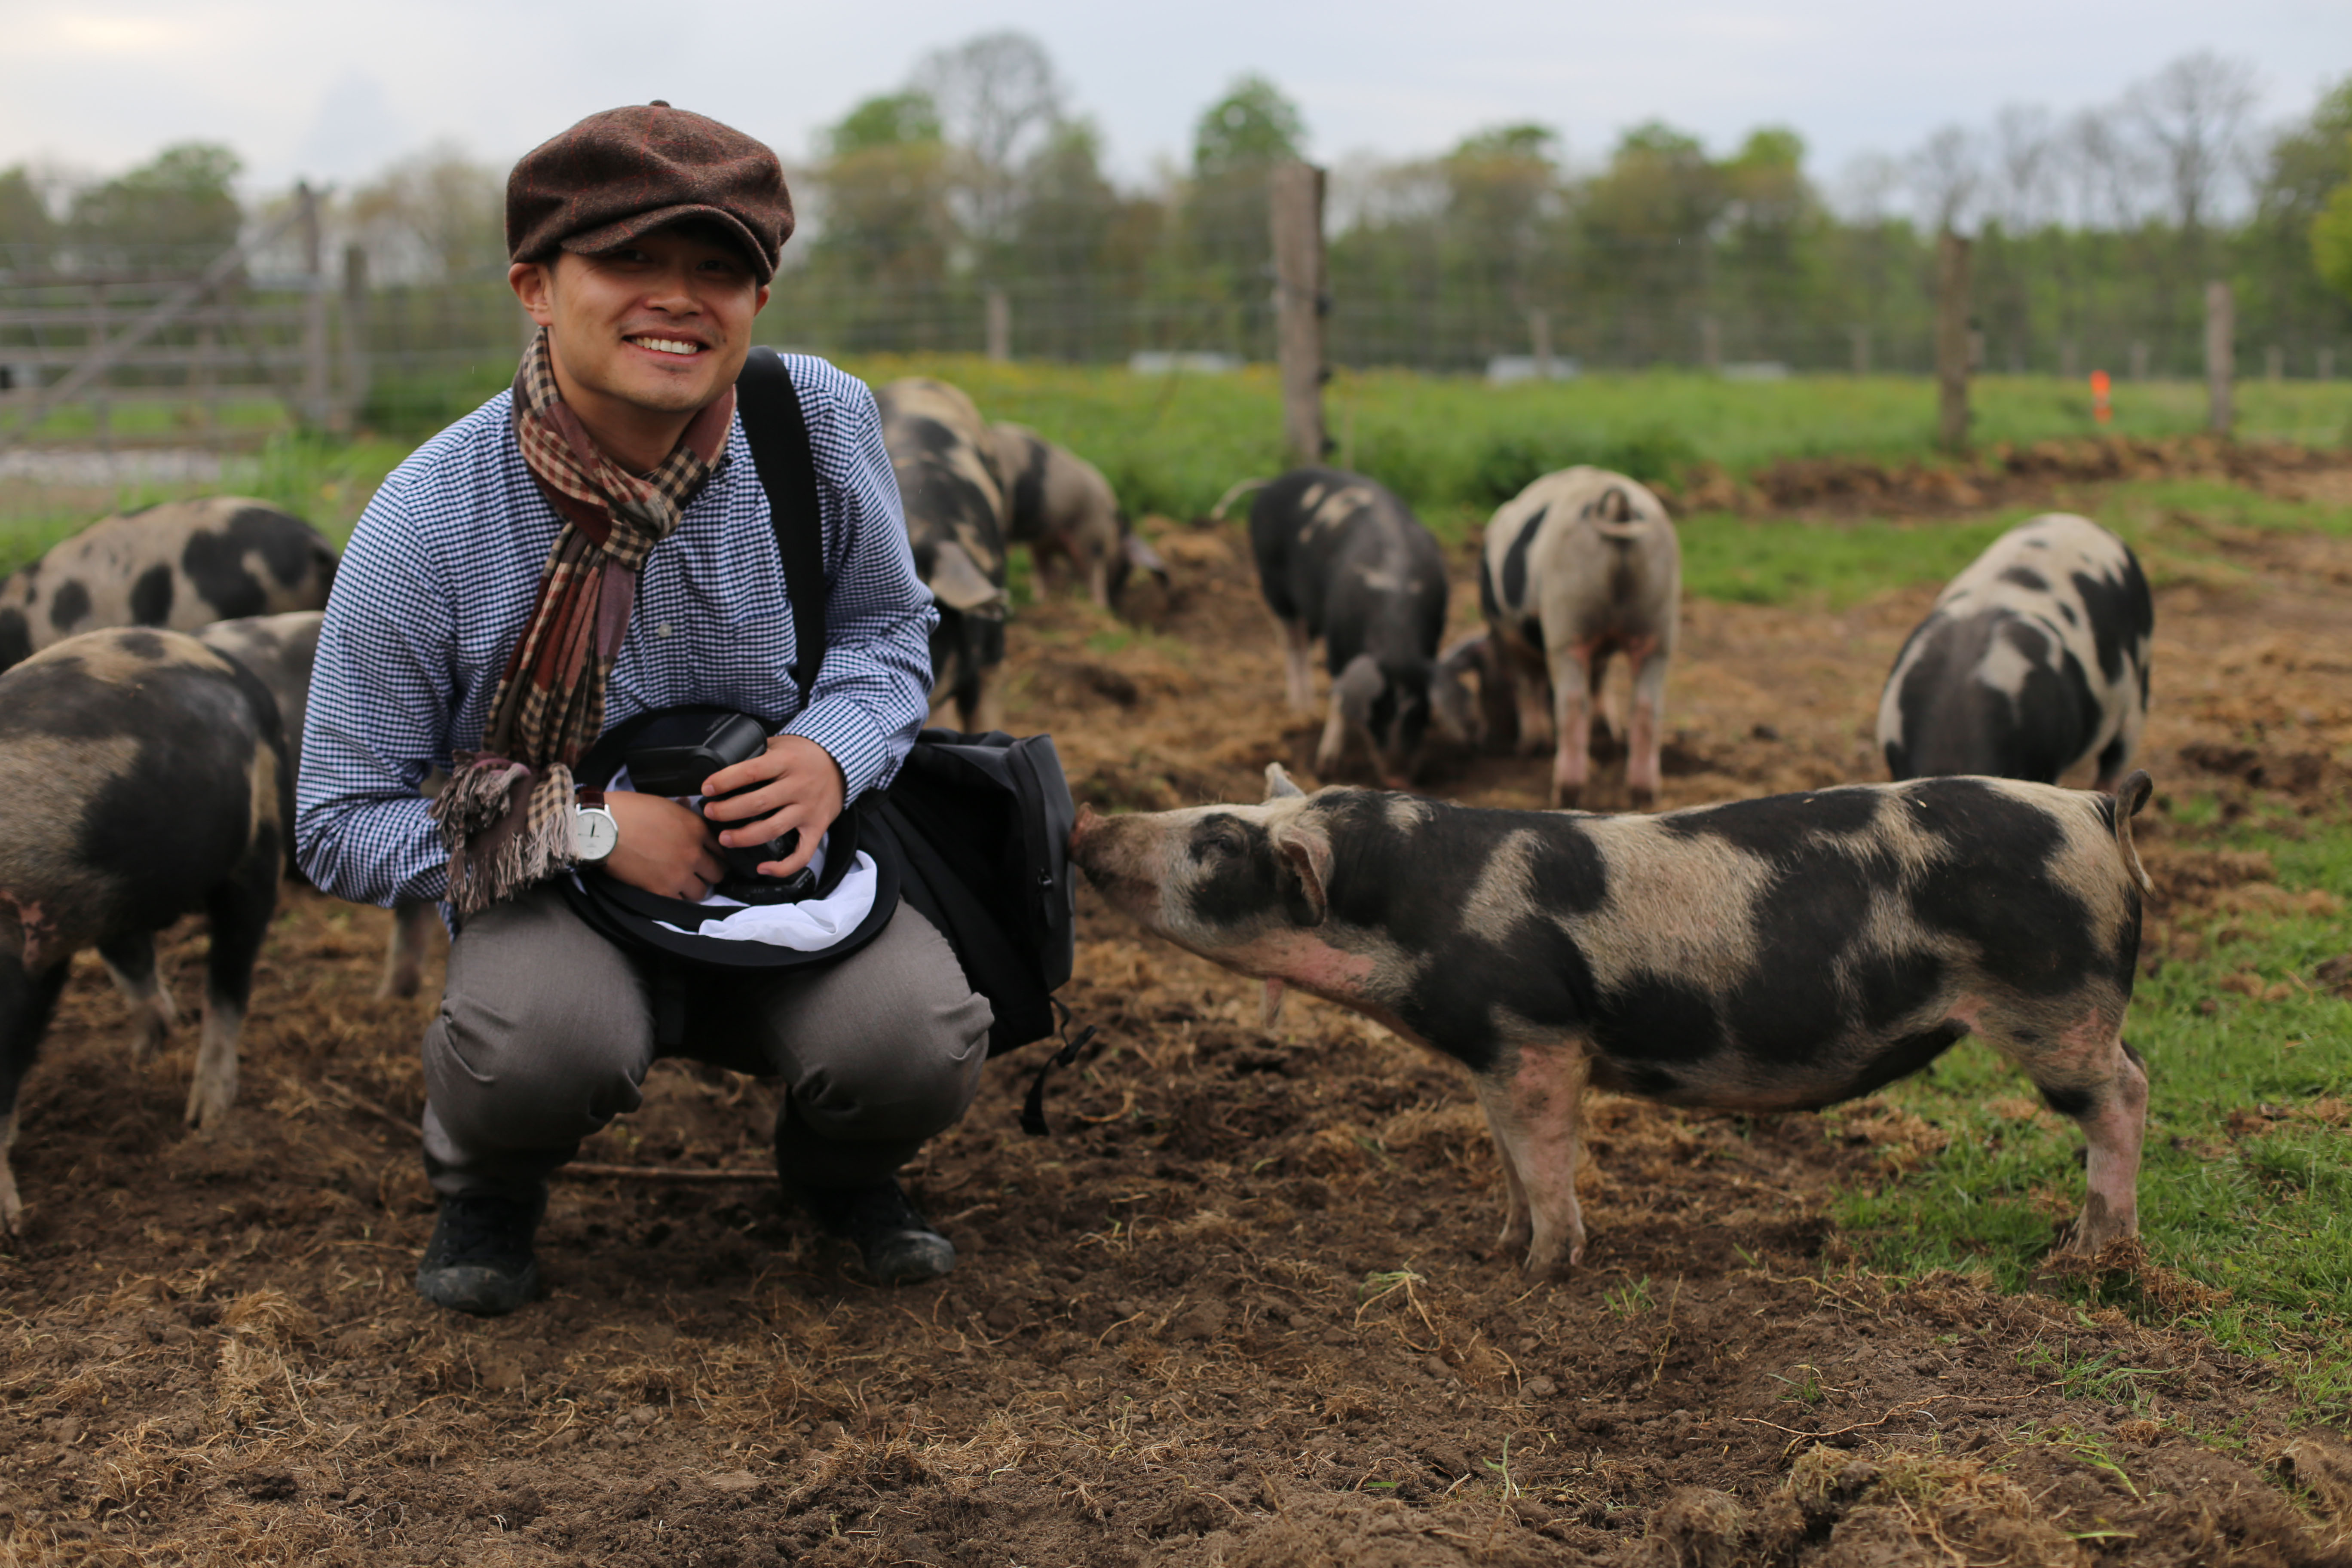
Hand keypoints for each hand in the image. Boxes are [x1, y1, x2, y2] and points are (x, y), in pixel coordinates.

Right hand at [602, 791, 728, 901]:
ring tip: (683, 884)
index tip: (711, 858)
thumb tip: (688, 807)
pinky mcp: (662, 890)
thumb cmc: (629, 810)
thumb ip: (683, 812)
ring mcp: (679, 874)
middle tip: (700, 873)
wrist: (602, 827)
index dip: (716, 854)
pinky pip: (680, 901)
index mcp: (696, 828)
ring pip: (701, 892)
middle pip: (717, 873)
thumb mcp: (664, 804)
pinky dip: (676, 897)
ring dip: (694, 888)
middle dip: (710, 873)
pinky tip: (668, 890)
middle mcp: (694, 853)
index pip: (721, 848)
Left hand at [700, 735, 845, 879]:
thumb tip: (722, 770)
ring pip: (774, 829)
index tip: (707, 789)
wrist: (842, 761)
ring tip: (725, 838)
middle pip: (758, 803)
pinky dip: (783, 866)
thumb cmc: (803, 754)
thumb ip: (756, 755)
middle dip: (727, 811)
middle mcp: (799, 786)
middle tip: (710, 814)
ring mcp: (809, 809)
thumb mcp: (780, 744)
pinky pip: (802, 854)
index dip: (725, 781)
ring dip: (745, 837)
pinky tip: (763, 867)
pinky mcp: (817, 827)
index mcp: (787, 762)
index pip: (751, 772)